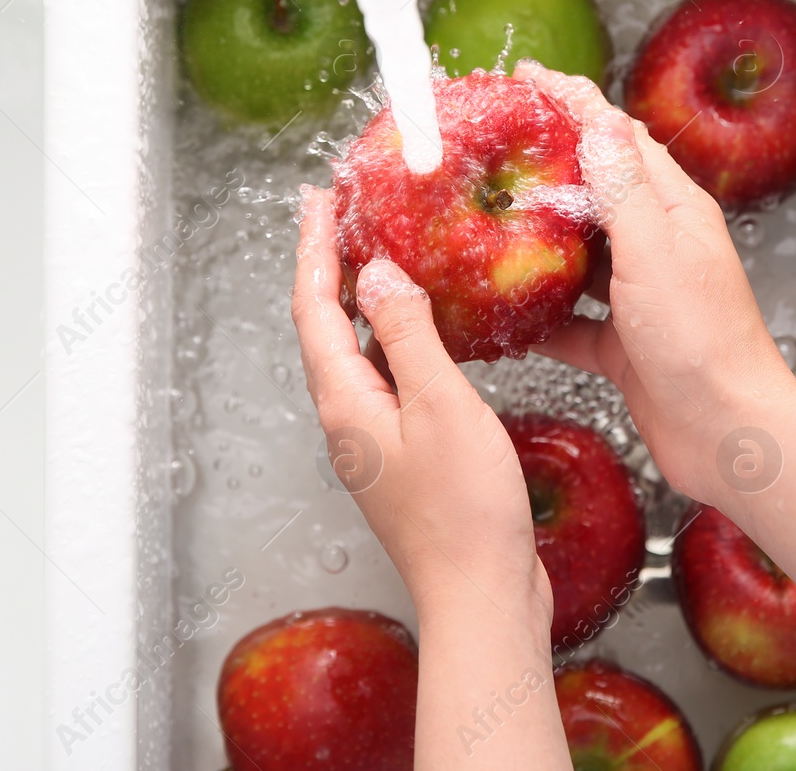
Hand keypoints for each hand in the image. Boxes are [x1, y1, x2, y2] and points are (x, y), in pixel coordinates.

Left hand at [292, 185, 570, 768]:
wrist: (483, 594)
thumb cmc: (465, 513)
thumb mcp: (441, 405)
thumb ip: (407, 334)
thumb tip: (376, 274)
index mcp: (346, 403)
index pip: (313, 308)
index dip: (313, 249)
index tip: (318, 201)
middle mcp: (350, 421)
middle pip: (325, 326)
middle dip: (329, 266)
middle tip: (340, 214)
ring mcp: (375, 441)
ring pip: (356, 352)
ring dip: (362, 300)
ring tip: (380, 254)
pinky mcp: (405, 456)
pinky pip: (388, 378)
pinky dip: (396, 337)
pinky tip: (425, 330)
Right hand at [514, 61, 795, 506]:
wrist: (728, 436)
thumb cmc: (703, 345)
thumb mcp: (655, 252)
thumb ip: (624, 188)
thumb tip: (599, 120)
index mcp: (674, 211)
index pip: (619, 138)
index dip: (574, 103)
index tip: (528, 80)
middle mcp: (658, 247)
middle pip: (595, 191)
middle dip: (547, 167)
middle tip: (493, 148)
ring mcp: (640, 298)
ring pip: (579, 256)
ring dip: (537, 242)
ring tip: (485, 222)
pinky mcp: (622, 346)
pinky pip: (570, 321)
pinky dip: (539, 316)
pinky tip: (504, 315)